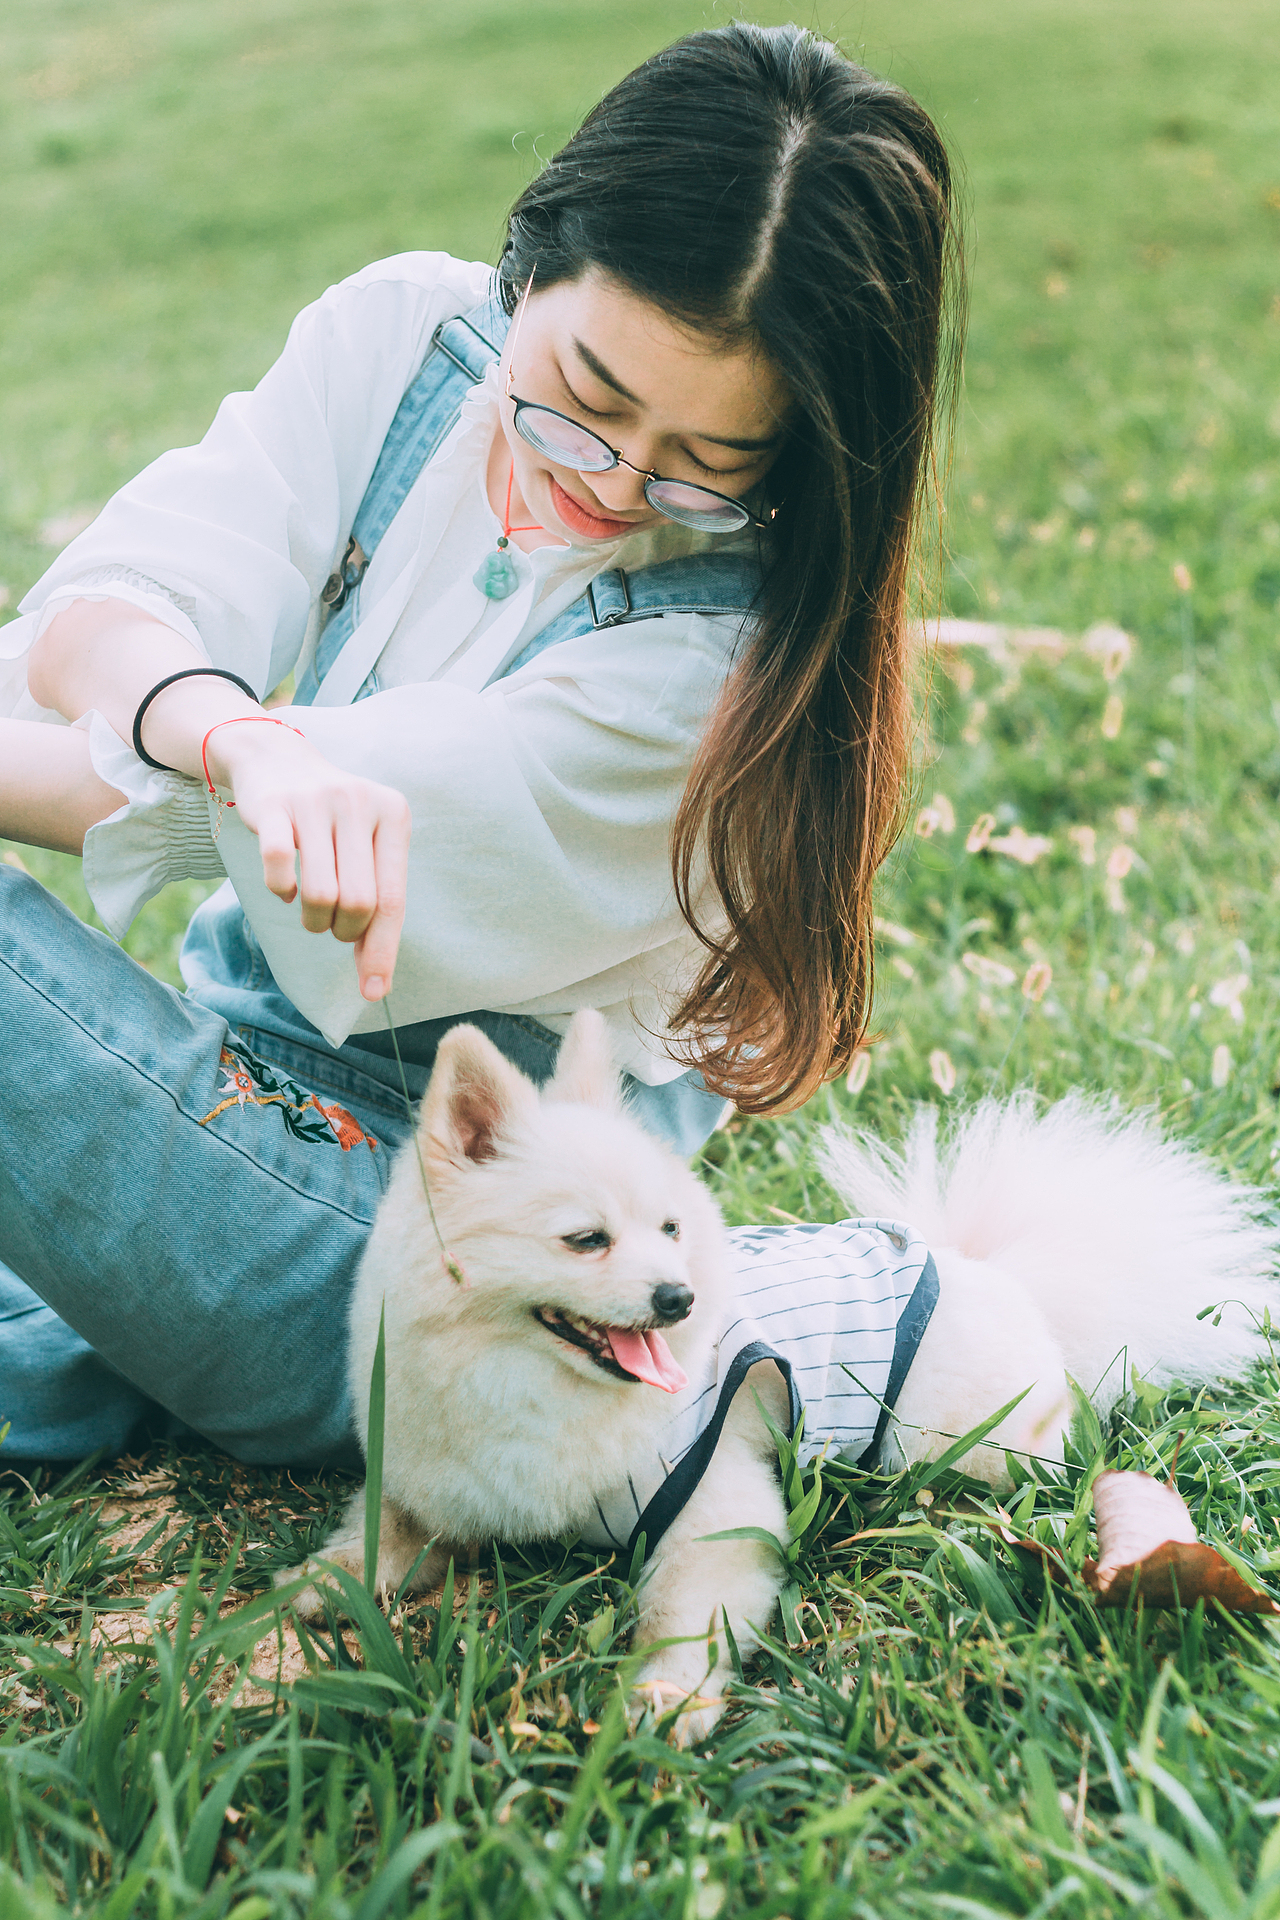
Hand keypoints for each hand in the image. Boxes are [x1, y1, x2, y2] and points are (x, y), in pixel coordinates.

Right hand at [209, 720, 409, 999]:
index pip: (392, 899)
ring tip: (310, 909)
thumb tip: (376, 982)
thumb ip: (376, 904)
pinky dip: (280, 892)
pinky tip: (284, 886)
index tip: (372, 991)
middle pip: (358, 903)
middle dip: (342, 930)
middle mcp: (359, 803)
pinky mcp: (274, 806)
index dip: (382, 950)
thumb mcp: (365, 848)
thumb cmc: (331, 821)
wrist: (276, 759)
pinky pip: (278, 870)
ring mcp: (315, 801)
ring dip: (312, 918)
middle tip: (330, 925)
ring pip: (320, 893)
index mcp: (393, 814)